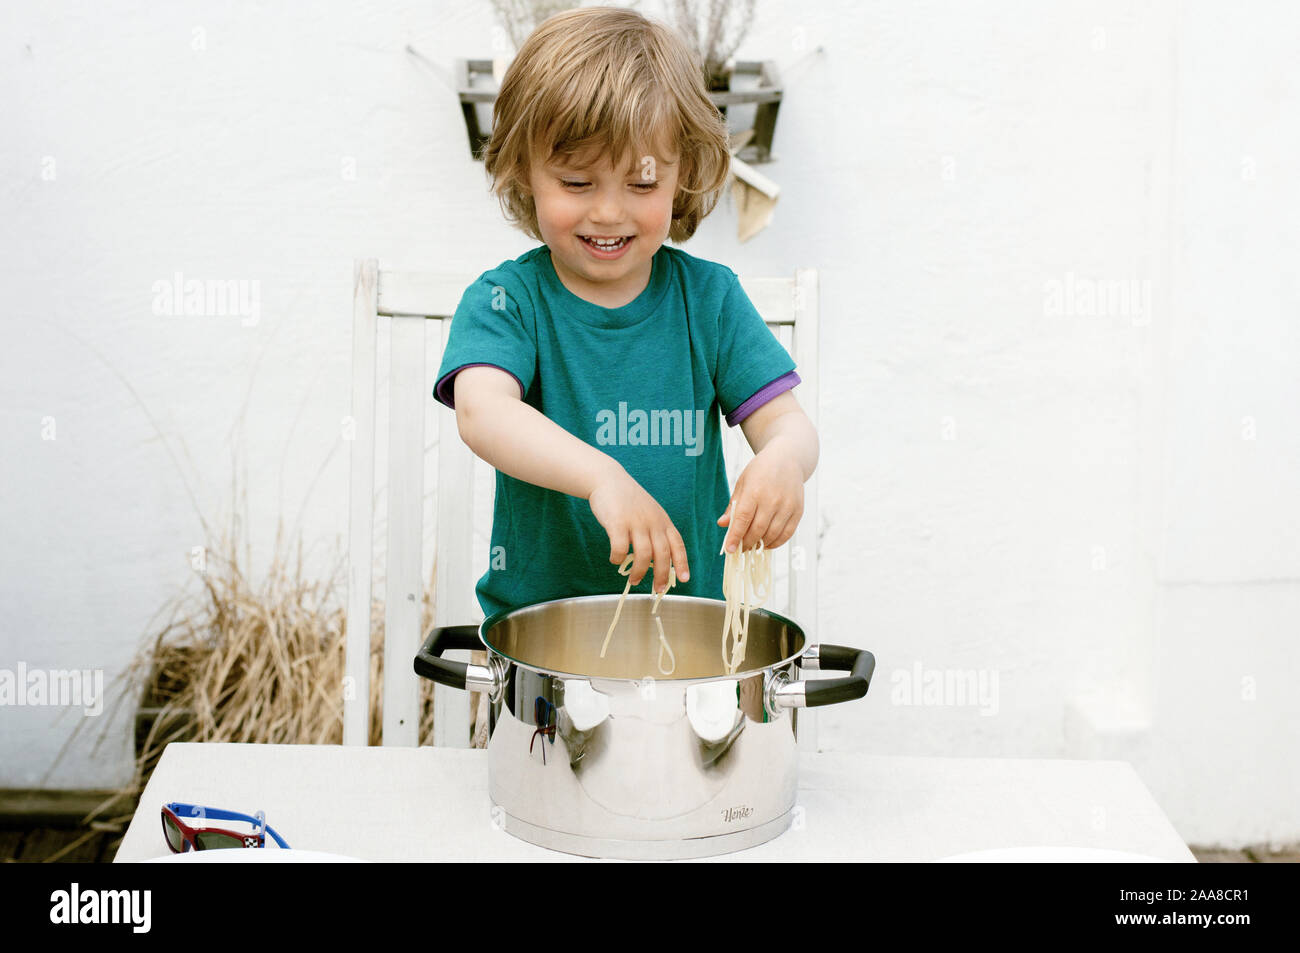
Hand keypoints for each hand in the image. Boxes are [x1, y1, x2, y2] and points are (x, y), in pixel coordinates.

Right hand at [587, 461, 689, 592]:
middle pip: (663, 554)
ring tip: (634, 581)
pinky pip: (620, 548)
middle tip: (658, 590)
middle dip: (662, 575)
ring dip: (640, 572)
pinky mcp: (617, 523)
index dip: (682, 563)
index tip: (684, 579)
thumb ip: (655, 533)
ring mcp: (635, 522)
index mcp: (663, 521)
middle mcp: (652, 522)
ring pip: (643, 555)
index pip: (678, 545)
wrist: (608, 479)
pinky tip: (615, 560)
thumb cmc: (629, 501)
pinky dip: (618, 558)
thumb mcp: (650, 513)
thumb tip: (656, 562)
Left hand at [718, 445, 804, 552]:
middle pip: (758, 530)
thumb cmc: (761, 471)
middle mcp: (772, 499)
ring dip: (761, 544)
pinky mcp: (798, 510)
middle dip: (747, 543)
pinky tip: (767, 543)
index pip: (743, 519)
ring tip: (753, 546)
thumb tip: (722, 524)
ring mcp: (787, 506)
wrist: (788, 459)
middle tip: (740, 548)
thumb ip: (734, 506)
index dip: (735, 537)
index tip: (729, 550)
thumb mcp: (743, 483)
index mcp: (754, 491)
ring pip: (773, 534)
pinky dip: (777, 542)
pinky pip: (787, 533)